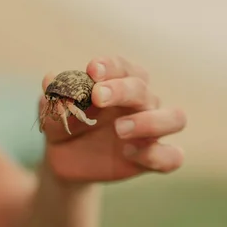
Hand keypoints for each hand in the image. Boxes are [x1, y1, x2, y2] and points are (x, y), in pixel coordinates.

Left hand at [39, 56, 186, 182]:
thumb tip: (50, 80)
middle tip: (97, 97)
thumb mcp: (52, 113)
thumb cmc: (64, 127)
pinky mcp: (153, 158)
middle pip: (145, 90)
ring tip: (119, 129)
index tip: (91, 70)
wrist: (66, 160)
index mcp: (119, 82)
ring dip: (150, 121)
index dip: (110, 66)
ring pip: (176, 118)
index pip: (123, 68)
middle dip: (122, 90)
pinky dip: (155, 154)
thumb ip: (54, 98)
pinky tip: (128, 153)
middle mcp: (141, 103)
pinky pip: (172, 156)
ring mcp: (151, 131)